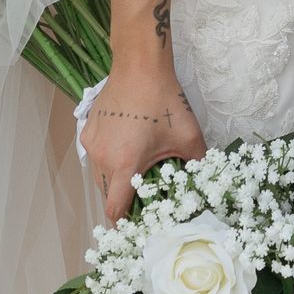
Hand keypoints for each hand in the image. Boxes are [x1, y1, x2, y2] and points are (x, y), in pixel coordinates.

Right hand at [82, 68, 205, 223]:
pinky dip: (109, 160)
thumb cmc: (165, 101)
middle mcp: (102, 158)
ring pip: (100, 176)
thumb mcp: (189, 136)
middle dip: (125, 199)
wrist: (139, 66)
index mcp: (125, 164)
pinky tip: (127, 146)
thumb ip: (198, 164)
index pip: (115, 210)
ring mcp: (91, 145)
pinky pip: (96, 157)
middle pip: (108, 194)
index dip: (124, 224)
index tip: (136, 227)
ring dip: (116, 179)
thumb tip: (206, 182)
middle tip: (146, 193)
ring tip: (137, 168)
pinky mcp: (87, 131)